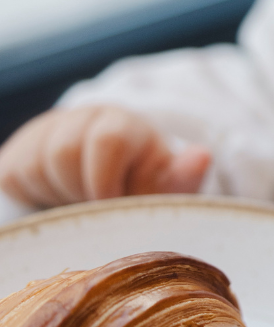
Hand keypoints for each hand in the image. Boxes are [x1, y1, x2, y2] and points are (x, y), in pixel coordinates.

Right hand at [0, 106, 210, 207]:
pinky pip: (12, 176)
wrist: (107, 185)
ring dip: (57, 194)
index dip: (106, 180)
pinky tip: (55, 200)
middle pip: (65, 152)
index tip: (113, 203)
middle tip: (95, 207)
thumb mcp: (166, 186)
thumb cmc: (141, 187)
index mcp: (124, 124)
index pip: (108, 140)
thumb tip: (201, 155)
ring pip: (34, 165)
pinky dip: (32, 196)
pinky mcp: (18, 152)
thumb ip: (183, 176)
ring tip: (78, 204)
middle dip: (79, 190)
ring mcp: (48, 133)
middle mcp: (84, 119)